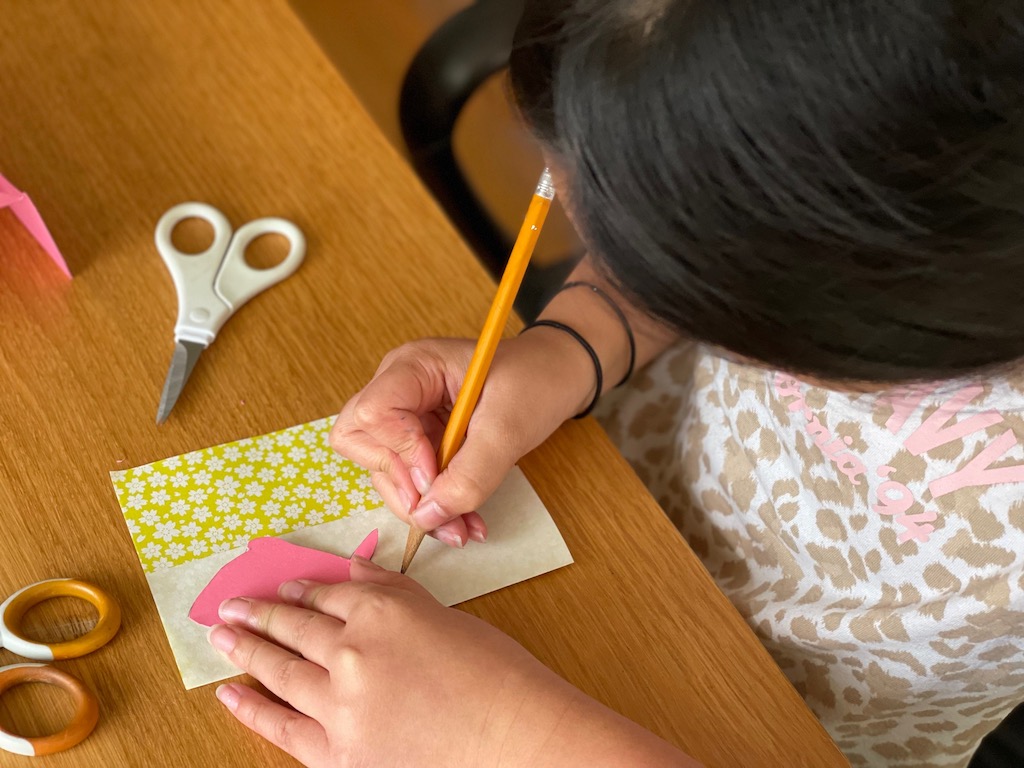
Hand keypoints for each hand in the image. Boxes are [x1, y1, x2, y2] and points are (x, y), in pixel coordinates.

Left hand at [207, 558, 693, 766]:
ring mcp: (340, 703)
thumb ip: (395, 593)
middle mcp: (352, 650)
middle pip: (294, 626)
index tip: (286, 589)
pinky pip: (281, 725)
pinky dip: (250, 708)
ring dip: (245, 650)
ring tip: (220, 636)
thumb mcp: (447, 619)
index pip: (328, 593)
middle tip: (231, 605)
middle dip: (259, 613)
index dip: (303, 590)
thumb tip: (355, 573)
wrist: (517, 743)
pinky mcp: (337, 752)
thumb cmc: (498, 676)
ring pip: (279, 669)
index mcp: (382, 610)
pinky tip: (229, 693)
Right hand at [330, 335, 593, 546]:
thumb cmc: (537, 380)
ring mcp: (407, 415)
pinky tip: (465, 521)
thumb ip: (471, 474)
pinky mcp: (421, 440)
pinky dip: (435, 506)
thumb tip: (429, 516)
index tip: (434, 477)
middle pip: (362, 444)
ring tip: (462, 530)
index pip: (371, 412)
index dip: (397, 452)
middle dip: (400, 487)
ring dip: (420, 507)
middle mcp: (400, 388)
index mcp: (414, 366)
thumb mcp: (509, 428)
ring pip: (386, 471)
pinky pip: (412, 480)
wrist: (558, 376)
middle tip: (442, 512)